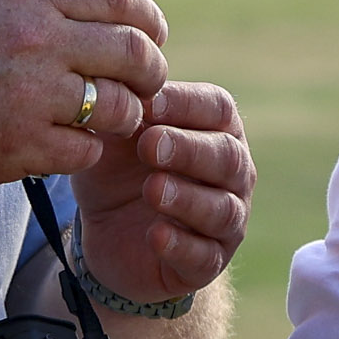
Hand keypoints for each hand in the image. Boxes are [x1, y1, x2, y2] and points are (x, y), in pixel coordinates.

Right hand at [0, 0, 166, 197]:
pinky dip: (85, 151)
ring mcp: (27, 95)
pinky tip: (65, 145)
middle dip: (151, 72)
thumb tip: (94, 6)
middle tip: (146, 86)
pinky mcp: (18, 146)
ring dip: (123, 117)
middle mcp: (31, 40)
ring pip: (120, 107)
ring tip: (106, 120)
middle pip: (133, 52)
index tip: (154, 36)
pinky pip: (87, 150)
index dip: (148, 19)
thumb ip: (34, 1)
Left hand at [71, 81, 254, 302]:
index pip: (218, 109)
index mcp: (216, 130)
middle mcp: (232, 173)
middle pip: (227, 157)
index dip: (185, 105)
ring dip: (188, 198)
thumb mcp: (111, 136)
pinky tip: (155, 235)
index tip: (145, 105)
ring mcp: (225, 220)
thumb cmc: (117, 169)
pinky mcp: (208, 263)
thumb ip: (118, 108)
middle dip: (189, 150)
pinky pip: (205, 257)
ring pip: (222, 209)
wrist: (105, 234)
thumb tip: (114, 75)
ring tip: (152, 190)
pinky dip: (182, 246)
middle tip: (150, 145)